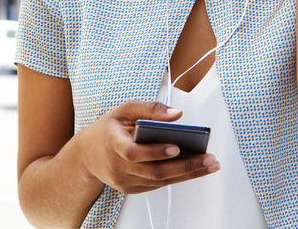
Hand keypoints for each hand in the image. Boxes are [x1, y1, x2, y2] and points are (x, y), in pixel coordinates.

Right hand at [78, 100, 218, 194]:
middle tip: (208, 159)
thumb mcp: (124, 110)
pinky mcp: (131, 189)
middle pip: (154, 171)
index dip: (154, 152)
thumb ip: (150, 109)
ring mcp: (124, 181)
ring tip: (209, 164)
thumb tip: (177, 114)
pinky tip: (194, 169)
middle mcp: (117, 166)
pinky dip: (177, 177)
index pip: (133, 152)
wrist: (87, 155)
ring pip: (160, 181)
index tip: (176, 147)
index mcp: (112, 142)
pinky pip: (157, 184)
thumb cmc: (109, 128)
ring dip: (187, 173)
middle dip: (185, 166)